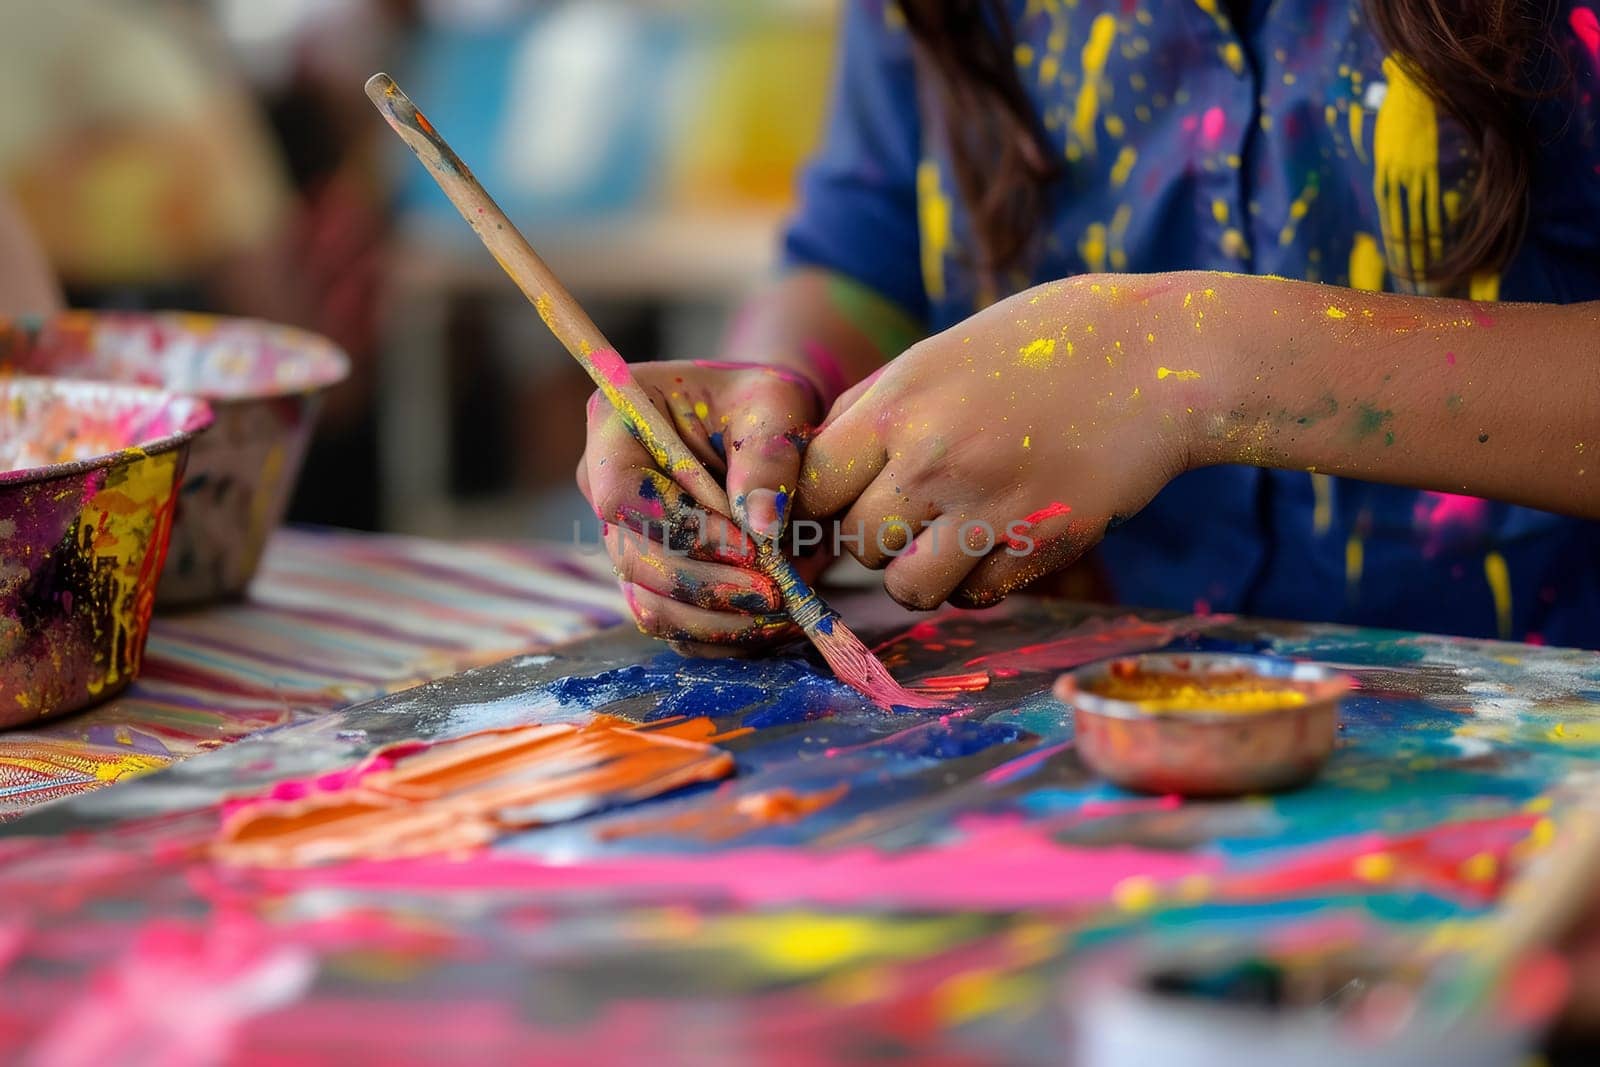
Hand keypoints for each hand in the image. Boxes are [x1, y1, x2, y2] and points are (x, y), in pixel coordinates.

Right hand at [577, 359, 828, 648]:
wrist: (764, 429)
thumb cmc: (763, 403)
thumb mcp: (777, 406)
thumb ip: (768, 457)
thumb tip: (761, 527)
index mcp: (616, 425)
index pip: (623, 494)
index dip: (683, 529)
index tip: (751, 546)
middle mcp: (605, 487)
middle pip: (634, 560)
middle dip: (708, 586)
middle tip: (776, 592)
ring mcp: (624, 539)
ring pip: (651, 606)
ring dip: (719, 620)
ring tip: (782, 611)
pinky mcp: (650, 579)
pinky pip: (674, 628)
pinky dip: (724, 634)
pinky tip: (772, 623)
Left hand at [795, 274, 1211, 609]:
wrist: (1164, 359)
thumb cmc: (1049, 344)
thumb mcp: (944, 351)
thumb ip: (876, 405)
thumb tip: (816, 463)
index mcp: (898, 402)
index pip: (810, 486)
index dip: (819, 504)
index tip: (840, 504)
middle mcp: (931, 458)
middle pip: (856, 543)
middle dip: (878, 537)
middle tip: (918, 510)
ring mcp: (987, 507)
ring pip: (907, 587)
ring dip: (922, 573)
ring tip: (954, 537)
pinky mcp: (1039, 546)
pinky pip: (974, 598)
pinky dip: (979, 583)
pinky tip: (1004, 540)